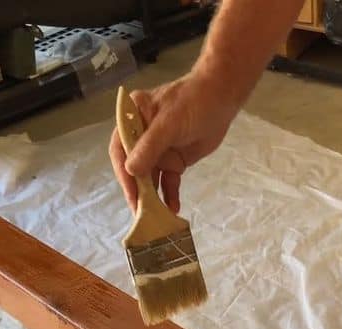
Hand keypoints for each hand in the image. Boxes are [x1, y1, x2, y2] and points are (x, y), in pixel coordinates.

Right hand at [108, 73, 238, 212]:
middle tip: (140, 213)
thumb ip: (150, 147)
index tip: (131, 194)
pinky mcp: (175, 161)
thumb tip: (131, 171)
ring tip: (155, 217)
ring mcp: (158, 151)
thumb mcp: (169, 123)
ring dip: (152, 197)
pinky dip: (170, 195)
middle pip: (133, 168)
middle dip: (137, 191)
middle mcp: (140, 138)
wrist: (222, 99)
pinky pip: (169, 182)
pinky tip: (173, 209)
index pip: (120, 150)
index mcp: (131, 121)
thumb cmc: (192, 102)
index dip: (123, 173)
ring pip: (151, 178)